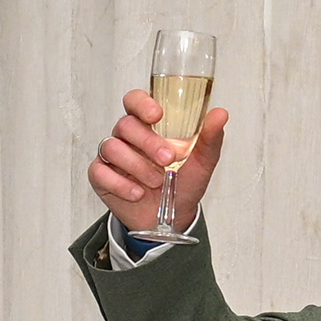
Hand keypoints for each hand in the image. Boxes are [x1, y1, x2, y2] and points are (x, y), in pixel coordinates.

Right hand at [86, 92, 233, 232]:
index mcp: (148, 125)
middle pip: (125, 125)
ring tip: (157, 182)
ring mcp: (112, 156)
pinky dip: (120, 184)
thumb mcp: (202, 162)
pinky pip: (100, 172)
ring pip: (112, 147)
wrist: (170, 220)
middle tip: (168, 160)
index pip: (135, 101)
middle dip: (147, 142)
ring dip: (137, 166)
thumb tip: (220, 114)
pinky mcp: (101, 176)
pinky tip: (137, 193)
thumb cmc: (182, 184)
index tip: (157, 116)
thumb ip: (210, 138)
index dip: (141, 103)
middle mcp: (127, 137)